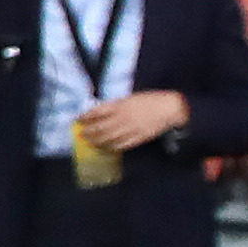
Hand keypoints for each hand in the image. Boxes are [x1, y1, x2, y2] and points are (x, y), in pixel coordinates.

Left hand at [76, 88, 190, 152]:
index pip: (97, 112)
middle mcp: (122, 118)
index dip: (86, 117)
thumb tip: (101, 112)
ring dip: (96, 141)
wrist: (169, 108)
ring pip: (108, 138)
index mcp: (120, 105)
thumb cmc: (150, 100)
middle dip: (88, 132)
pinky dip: (110, 147)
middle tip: (80, 134)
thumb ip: (116, 105)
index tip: (78, 119)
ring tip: (89, 142)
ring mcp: (129, 130)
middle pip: (100, 128)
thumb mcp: (130, 98)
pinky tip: (104, 148)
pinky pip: (120, 145)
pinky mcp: (136, 139)